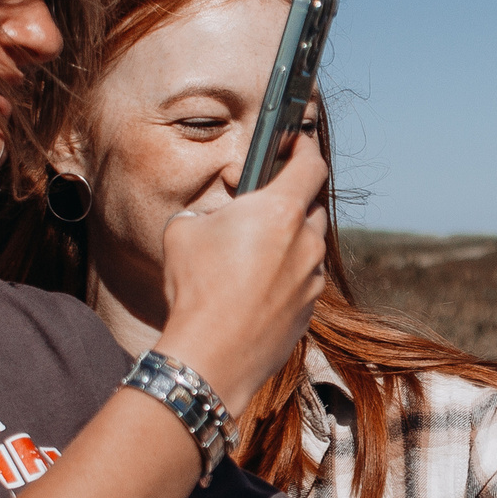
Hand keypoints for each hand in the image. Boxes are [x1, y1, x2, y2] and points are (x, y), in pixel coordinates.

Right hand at [154, 136, 328, 407]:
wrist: (211, 356)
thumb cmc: (196, 288)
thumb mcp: (183, 229)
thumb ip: (207, 211)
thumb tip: (214, 218)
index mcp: (281, 211)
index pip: (311, 164)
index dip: (304, 147)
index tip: (295, 142)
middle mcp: (305, 242)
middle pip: (312, 206)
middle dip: (292, 199)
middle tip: (263, 203)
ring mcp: (311, 279)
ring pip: (308, 246)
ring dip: (288, 241)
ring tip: (252, 251)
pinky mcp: (308, 311)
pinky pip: (303, 281)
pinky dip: (286, 276)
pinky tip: (255, 288)